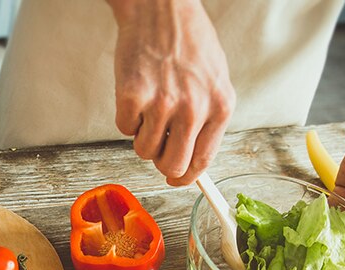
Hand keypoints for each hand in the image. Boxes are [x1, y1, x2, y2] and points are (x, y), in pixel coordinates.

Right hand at [109, 0, 234, 185]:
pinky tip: (136, 94)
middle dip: (161, 160)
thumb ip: (208, 119)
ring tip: (149, 108)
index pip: (202, 161)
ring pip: (144, 151)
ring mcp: (163, 103)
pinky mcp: (133, 96)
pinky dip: (126, 117)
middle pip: (171, 166)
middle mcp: (194, 109)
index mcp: (220, 106)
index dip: (185, 177)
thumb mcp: (215, 81)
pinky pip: (124, 128)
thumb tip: (192, 160)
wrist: (162, 9)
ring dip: (142, 136)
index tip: (175, 179)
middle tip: (157, 142)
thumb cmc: (189, 42)